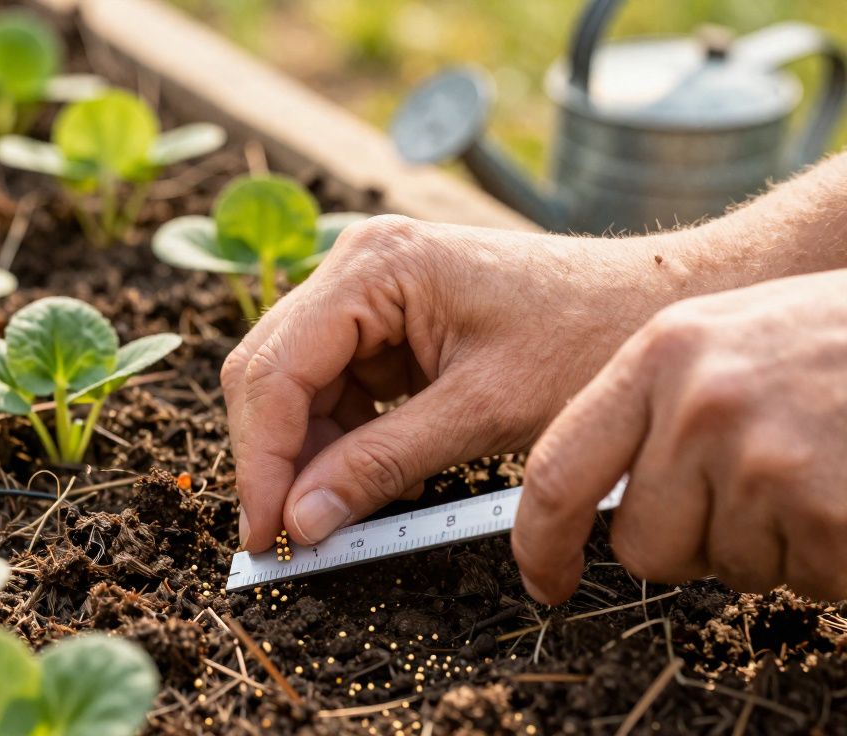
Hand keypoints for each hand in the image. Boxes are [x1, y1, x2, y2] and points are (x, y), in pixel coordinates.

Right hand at [223, 215, 703, 552]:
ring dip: (307, 454)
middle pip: (270, 373)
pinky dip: (340, 439)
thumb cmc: (589, 338)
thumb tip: (303, 522)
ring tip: (335, 516)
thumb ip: (382, 464)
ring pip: (294, 385)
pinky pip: (335, 386)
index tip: (267, 538)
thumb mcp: (483, 412)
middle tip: (286, 540)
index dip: (263, 462)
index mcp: (374, 266)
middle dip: (275, 459)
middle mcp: (358, 264)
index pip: (276, 372)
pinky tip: (367, 478)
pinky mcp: (389, 319)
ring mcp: (370, 289)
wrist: (660, 306)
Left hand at [516, 269, 846, 602]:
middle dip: (691, 544)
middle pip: (644, 545)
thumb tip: (592, 499)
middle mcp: (701, 406)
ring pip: (729, 568)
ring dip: (774, 545)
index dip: (540, 541)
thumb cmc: (837, 341)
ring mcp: (768, 460)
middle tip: (754, 494)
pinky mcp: (828, 512)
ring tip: (819, 469)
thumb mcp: (727, 338)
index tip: (543, 578)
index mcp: (662, 355)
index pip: (557, 469)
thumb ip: (655, 405)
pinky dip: (831, 558)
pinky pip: (806, 580)